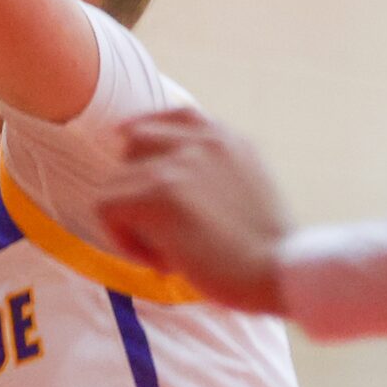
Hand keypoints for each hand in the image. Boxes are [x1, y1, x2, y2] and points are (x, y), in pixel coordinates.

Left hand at [98, 107, 292, 312]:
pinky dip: (125, 241)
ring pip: (117, 184)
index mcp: (227, 139)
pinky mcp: (157, 193)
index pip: (175, 116)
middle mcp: (202, 142)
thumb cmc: (264, 249)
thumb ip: (213, 173)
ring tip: (169, 251)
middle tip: (159, 226)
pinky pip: (107, 209)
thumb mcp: (246, 190)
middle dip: (135, 183)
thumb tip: (166, 179)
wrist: (279, 271)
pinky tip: (161, 260)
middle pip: (135, 141)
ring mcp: (178, 163)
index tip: (133, 153)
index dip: (148, 131)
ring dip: (133, 223)